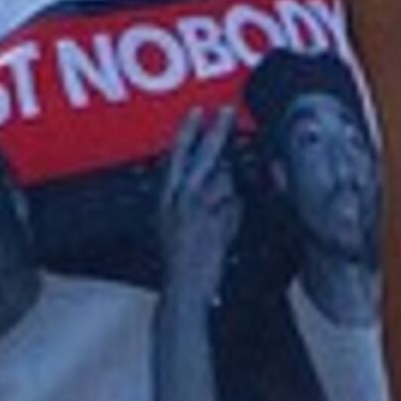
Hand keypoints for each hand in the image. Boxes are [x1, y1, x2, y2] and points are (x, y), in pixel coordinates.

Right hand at [152, 103, 245, 298]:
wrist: (184, 289)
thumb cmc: (184, 263)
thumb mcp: (182, 227)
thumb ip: (202, 204)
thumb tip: (225, 188)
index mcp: (166, 198)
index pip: (175, 156)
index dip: (187, 133)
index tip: (197, 113)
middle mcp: (178, 199)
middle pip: (199, 156)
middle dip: (213, 131)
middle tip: (225, 111)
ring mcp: (197, 210)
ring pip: (220, 178)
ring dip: (228, 186)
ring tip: (220, 207)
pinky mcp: (213, 222)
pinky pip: (231, 204)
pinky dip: (234, 212)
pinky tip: (225, 226)